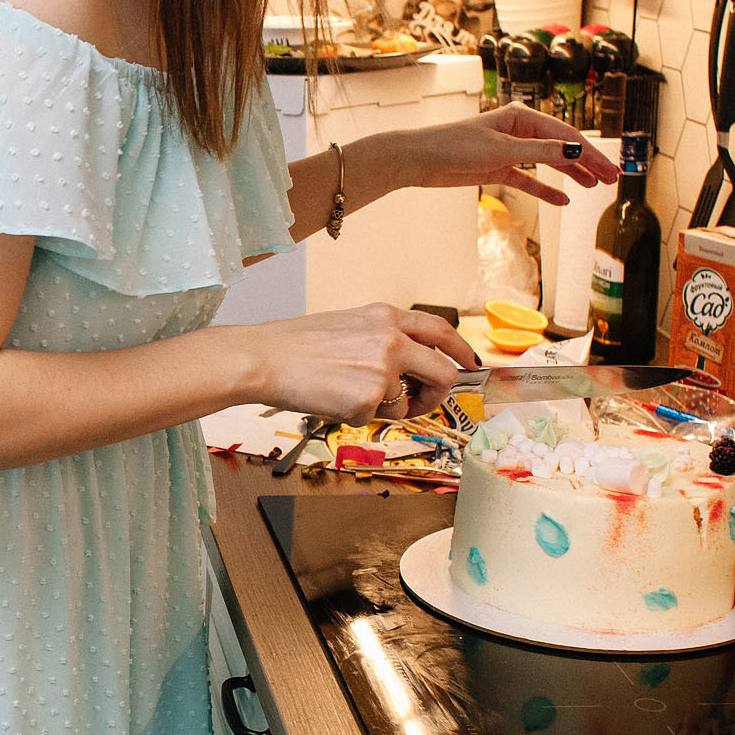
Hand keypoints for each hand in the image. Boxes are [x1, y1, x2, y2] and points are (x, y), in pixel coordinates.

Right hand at [251, 302, 476, 421]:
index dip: (461, 349)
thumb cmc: (296, 345)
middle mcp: (392, 340)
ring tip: (348, 394)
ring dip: (386, 408)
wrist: (264, 359)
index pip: (440, 330)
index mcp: (386, 316)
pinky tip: (332, 400)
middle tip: (417, 402)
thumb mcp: (349, 325)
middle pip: (444, 374)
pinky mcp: (368, 400)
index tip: (470, 364)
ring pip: (407, 403)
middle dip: (435, 394)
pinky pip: (377, 418)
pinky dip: (358, 416)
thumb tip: (409, 368)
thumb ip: (383, 339)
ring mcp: (382, 370)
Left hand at [395, 104, 617, 205]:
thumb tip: (575, 150)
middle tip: (612, 180)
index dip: (592, 154)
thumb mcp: (501, 150)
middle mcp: (519, 131)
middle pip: (562, 148)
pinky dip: (545, 189)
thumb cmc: (455, 146)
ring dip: (571, 174)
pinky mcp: (497, 168)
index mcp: (522, 117)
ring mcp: (509, 150)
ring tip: (594, 187)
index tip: (611, 170)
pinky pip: (529, 179)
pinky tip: (563, 201)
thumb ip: (540, 152)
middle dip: (588, 163)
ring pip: (549, 163)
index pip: (567, 136)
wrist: (419, 159)